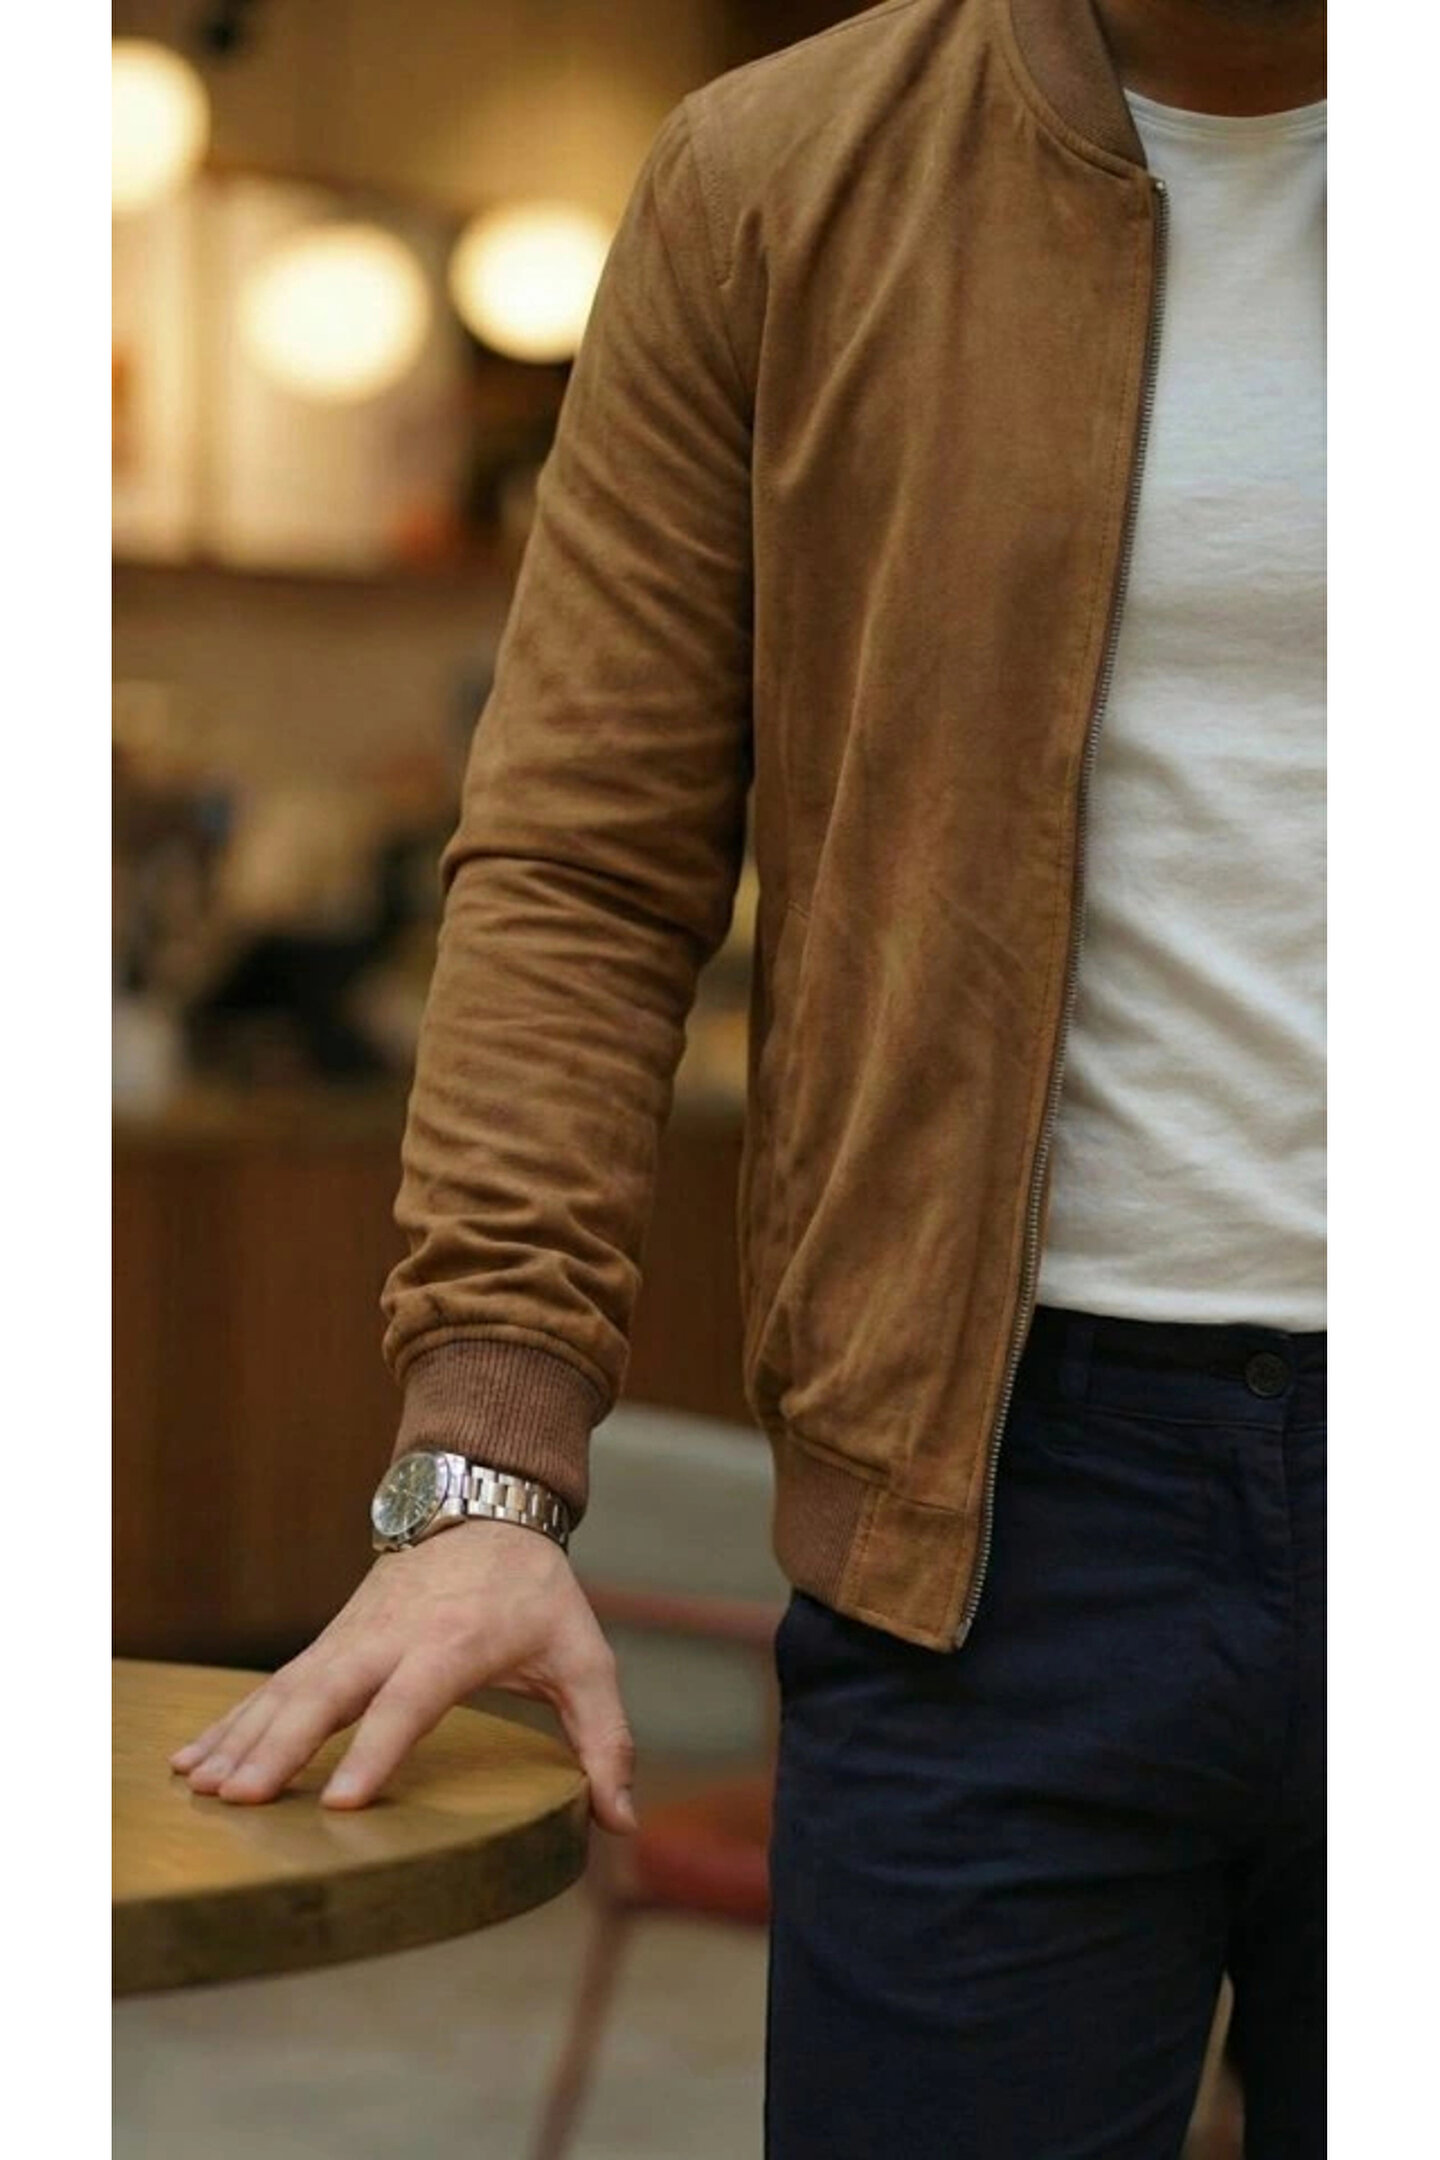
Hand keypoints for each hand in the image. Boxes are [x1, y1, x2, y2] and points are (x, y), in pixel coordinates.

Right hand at [167, 1521, 637, 1830]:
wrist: (483, 1505)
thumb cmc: (536, 1590)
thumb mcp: (584, 1655)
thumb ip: (605, 1737)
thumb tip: (621, 1820)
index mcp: (454, 1643)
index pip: (410, 1701)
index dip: (378, 1751)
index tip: (342, 1804)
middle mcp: (391, 1637)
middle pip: (327, 1693)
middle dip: (281, 1748)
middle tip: (241, 1801)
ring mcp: (353, 1636)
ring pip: (287, 1688)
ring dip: (242, 1737)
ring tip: (200, 1787)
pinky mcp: (332, 1640)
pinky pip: (274, 1684)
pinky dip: (232, 1720)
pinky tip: (192, 1759)